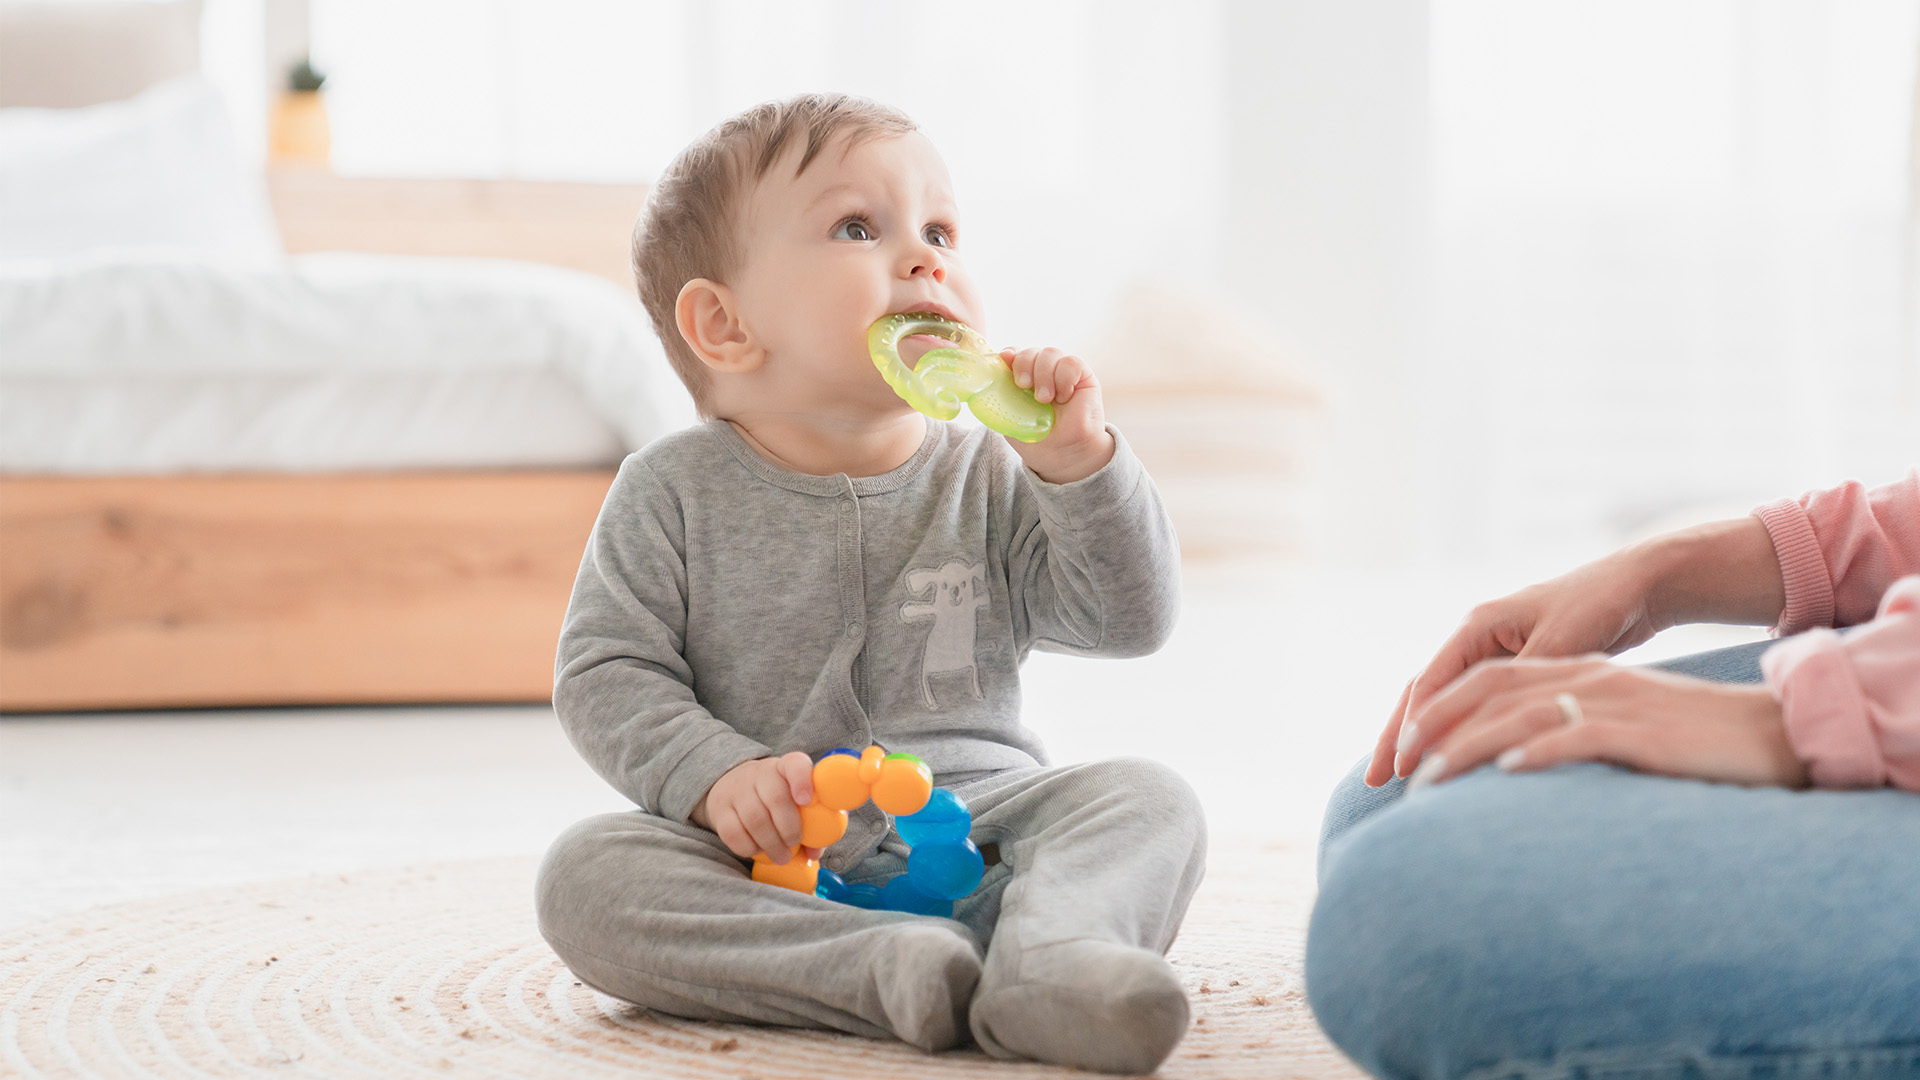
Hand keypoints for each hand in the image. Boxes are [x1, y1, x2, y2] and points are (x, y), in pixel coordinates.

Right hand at [690, 752, 821, 862]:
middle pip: (776, 798)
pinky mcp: (720, 809)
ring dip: (771, 844)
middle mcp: (760, 773)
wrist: (732, 786)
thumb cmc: (775, 799)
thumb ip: (811, 823)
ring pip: (755, 819)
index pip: (795, 764)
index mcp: (785, 768)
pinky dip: (749, 847)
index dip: (802, 781)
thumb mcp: (794, 800)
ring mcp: (737, 790)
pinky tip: (757, 850)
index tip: (806, 800)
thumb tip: (815, 851)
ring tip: (781, 856)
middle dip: (789, 829)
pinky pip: (733, 833)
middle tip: (794, 844)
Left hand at [1000, 345, 1113, 483]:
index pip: (1015, 354)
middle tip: (1024, 386)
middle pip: (1031, 351)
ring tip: (1045, 399)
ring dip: (1044, 375)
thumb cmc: (1039, 439)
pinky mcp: (1083, 376)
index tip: (1005, 359)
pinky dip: (1064, 378)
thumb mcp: (1012, 418)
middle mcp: (1043, 372)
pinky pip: (1071, 363)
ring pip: (1050, 353)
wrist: (1064, 455)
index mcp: (1025, 379)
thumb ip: (1001, 396)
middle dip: (1024, 364)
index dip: (1010, 353)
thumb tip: (990, 377)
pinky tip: (1064, 396)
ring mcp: (1062, 372)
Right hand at [1369, 547, 1663, 783]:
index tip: (1400, 767)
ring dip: (1421, 738)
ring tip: (1396, 779)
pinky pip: (1471, 706)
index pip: (1429, 682)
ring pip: (1444, 702)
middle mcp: (1475, 638)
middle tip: (1372, 780)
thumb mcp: (1560, 643)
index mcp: (1477, 625)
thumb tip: (1491, 724)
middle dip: (1397, 736)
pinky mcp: (1513, 669)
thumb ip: (1522, 683)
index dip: (1412, 726)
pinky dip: (1455, 733)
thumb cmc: (1599, 605)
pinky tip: (1448, 762)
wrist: (1637, 585)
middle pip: (1422, 692)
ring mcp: (1491, 654)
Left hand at [1397, 656, 1807, 790]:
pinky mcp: (1641, 727)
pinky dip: (1540, 749)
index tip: (1398, 752)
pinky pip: (1579, 733)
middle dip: (1433, 726)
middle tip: (1393, 769)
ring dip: (1468, 746)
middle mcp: (1584, 676)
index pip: (1486, 679)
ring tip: (1430, 781)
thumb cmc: (1691, 738)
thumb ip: (1566, 732)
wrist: (1770, 729)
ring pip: (1520, 713)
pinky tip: (1508, 772)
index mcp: (1574, 671)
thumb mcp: (1618, 724)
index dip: (1436, 710)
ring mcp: (1611, 698)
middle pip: (1487, 688)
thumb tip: (1513, 767)